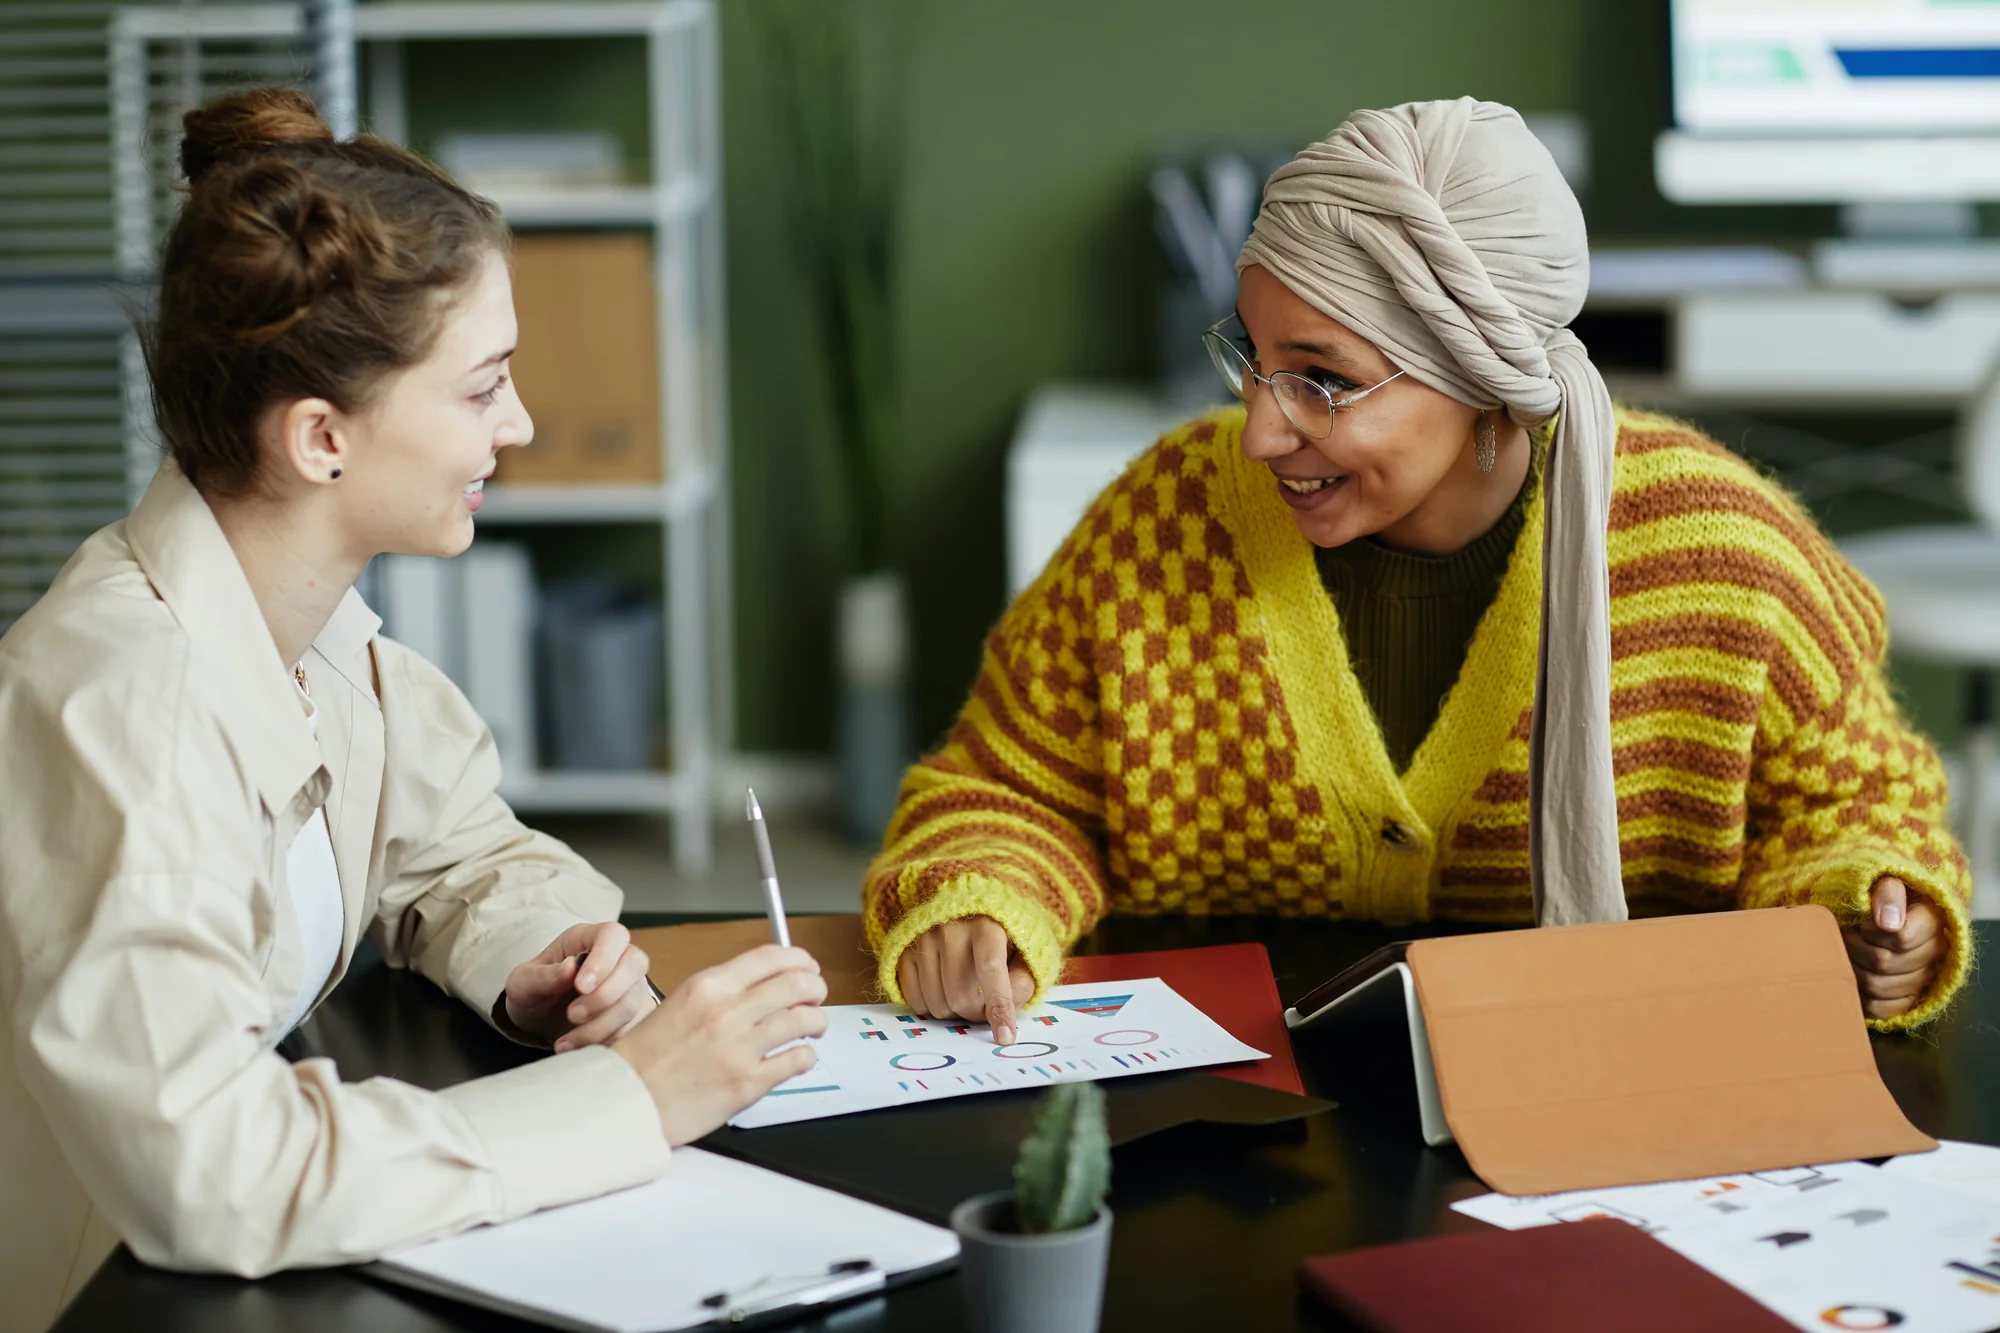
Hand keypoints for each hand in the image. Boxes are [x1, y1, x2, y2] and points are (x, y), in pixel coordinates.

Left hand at [504, 921, 656, 1050]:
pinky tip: (577, 1048)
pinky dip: (604, 1043)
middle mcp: (618, 957)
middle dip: (604, 996)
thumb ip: (543, 975)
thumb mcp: (524, 981)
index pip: (613, 935)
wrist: (541, 1018)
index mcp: (589, 938)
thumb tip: (569, 968)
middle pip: (634, 964)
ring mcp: (630, 986)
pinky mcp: (634, 1014)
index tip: (580, 986)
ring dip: (599, 1026)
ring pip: (631, 1002)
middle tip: (572, 1015)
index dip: (604, 959)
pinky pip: (631, 1029)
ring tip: (565, 1041)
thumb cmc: (534, 990)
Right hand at [611, 944, 828, 1143]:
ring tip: (813, 1028)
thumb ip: (721, 992)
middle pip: (798, 982)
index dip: (800, 959)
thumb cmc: (646, 1058)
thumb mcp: (679, 1004)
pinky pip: (798, 1059)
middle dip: (816, 987)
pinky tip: (797, 1058)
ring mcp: (739, 1048)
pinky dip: (806, 1056)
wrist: (625, 1100)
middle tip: (816, 997)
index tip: (808, 967)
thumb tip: (766, 984)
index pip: (771, 957)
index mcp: (708, 986)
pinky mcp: (748, 1083)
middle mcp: (726, 1011)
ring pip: (806, 1019)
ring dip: (818, 1021)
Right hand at [897, 916, 1035, 1045]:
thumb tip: (1008, 1011)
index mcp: (986, 922)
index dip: (999, 1007)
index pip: (991, 970)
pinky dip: (933, 1007)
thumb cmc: (1000, 927)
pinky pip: (915, 1001)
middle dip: (978, 1013)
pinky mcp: (903, 951)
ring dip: (955, 1012)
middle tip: (986, 1006)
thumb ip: (1024, 978)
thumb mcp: (1024, 945)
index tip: (1005, 1037)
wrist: (963, 899)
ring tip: (967, 993)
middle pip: (961, 997)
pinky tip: (945, 990)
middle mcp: (949, 927)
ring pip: (937, 1004)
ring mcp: (921, 939)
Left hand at [1842, 877, 1945, 1020]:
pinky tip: (1851, 977)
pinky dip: (1859, 995)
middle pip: (1884, 963)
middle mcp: (1934, 952)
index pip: (1901, 938)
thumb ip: (1888, 894)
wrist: (1876, 910)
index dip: (1871, 931)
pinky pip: (1881, 1007)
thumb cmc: (1878, 892)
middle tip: (1844, 936)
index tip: (1861, 922)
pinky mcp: (1907, 997)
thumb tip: (1888, 924)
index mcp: (1933, 921)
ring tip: (1845, 952)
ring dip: (1851, 968)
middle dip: (1854, 948)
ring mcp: (1922, 977)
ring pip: (1879, 986)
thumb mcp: (1884, 880)